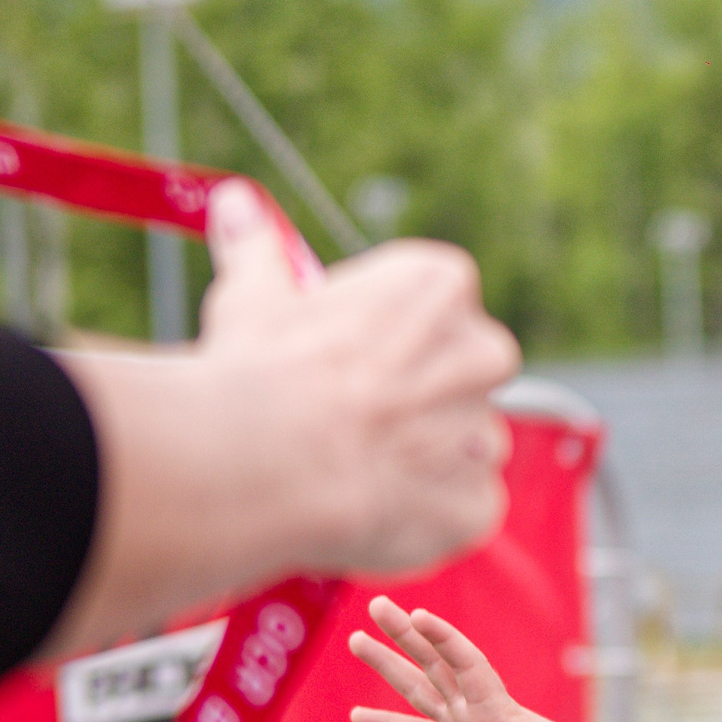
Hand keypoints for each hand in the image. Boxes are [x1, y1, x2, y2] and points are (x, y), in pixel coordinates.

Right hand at [201, 179, 518, 575]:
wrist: (259, 464)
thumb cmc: (257, 372)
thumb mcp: (252, 297)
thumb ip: (259, 251)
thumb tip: (236, 204)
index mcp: (439, 286)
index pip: (440, 304)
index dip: (392, 336)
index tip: (349, 357)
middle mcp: (483, 352)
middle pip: (468, 374)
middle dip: (423, 394)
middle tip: (355, 415)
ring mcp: (485, 433)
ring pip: (466, 445)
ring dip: (424, 458)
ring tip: (354, 466)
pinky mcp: (475, 504)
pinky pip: (461, 509)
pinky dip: (424, 517)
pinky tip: (373, 510)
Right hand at [349, 595, 602, 721]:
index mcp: (496, 708)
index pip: (466, 664)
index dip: (444, 639)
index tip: (417, 614)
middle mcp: (473, 708)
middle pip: (432, 662)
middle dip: (404, 634)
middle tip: (376, 603)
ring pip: (416, 687)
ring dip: (386, 664)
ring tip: (355, 638)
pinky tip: (355, 715)